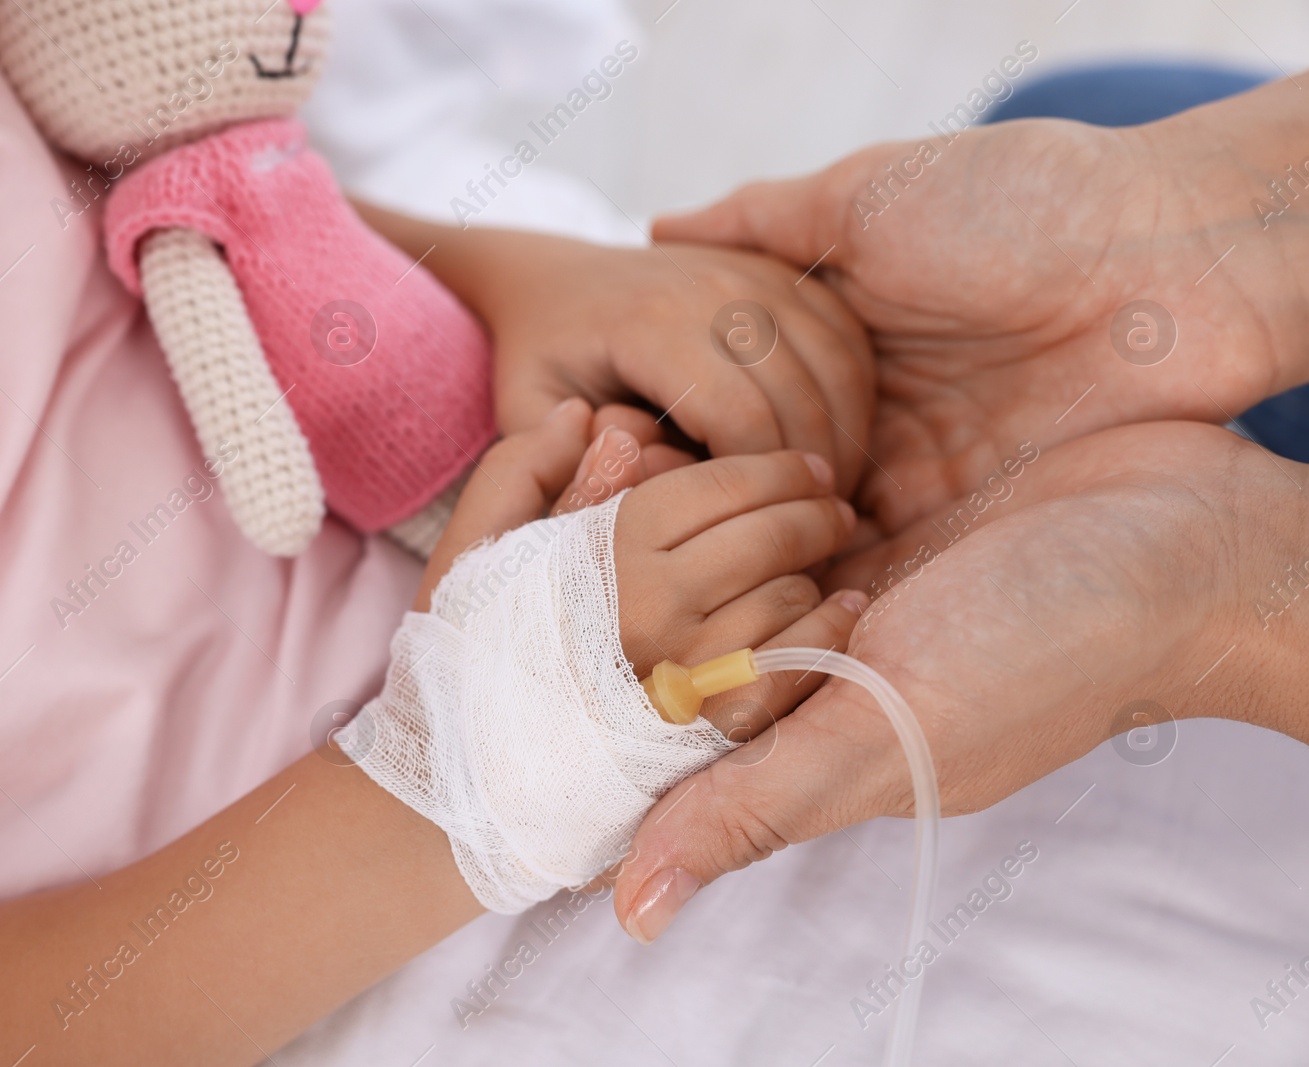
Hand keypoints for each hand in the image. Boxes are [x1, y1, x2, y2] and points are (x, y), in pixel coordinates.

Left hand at [350, 202, 873, 495]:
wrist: (555, 278)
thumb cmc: (541, 358)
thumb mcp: (527, 413)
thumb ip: (567, 464)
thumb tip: (642, 504)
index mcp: (652, 324)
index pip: (742, 418)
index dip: (760, 489)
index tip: (757, 533)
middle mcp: (713, 285)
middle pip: (801, 397)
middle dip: (812, 474)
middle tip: (811, 530)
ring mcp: (754, 269)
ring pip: (837, 365)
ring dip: (846, 436)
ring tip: (825, 495)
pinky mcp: (781, 269)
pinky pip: (846, 335)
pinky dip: (853, 394)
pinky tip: (834, 443)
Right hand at [418, 398, 870, 735]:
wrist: (471, 780)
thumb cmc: (470, 653)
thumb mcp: (473, 550)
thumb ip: (523, 471)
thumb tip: (587, 416)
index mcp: (604, 553)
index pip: (719, 486)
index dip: (774, 468)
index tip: (804, 465)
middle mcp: (652, 612)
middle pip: (766, 539)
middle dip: (812, 512)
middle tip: (831, 507)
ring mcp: (685, 676)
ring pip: (786, 600)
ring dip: (814, 572)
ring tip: (823, 561)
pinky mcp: (709, 734)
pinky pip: (791, 672)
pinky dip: (824, 635)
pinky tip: (838, 612)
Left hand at [612, 421, 1308, 942]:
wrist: (1189, 541)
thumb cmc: (1050, 649)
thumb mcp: (897, 731)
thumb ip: (759, 807)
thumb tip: (629, 912)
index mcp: (807, 738)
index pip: (668, 712)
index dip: (601, 647)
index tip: (549, 559)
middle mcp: (819, 672)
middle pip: (686, 625)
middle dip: (623, 552)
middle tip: (589, 461)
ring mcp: (854, 594)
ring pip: (722, 557)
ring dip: (673, 503)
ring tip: (621, 430)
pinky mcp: (886, 527)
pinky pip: (781, 505)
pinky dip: (737, 472)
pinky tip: (696, 418)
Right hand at [653, 116, 1305, 532]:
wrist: (1165, 264)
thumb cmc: (1016, 209)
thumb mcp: (871, 195)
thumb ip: (768, 219)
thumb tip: (658, 224)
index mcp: (840, 331)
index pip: (733, 393)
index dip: (673, 420)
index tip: (608, 444)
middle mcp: (867, 410)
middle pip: (759, 473)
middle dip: (698, 504)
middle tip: (624, 533)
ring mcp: (910, 471)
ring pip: (803, 529)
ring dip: (747, 553)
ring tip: (663, 582)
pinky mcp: (957, 523)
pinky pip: (873, 569)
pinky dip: (816, 588)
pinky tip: (745, 608)